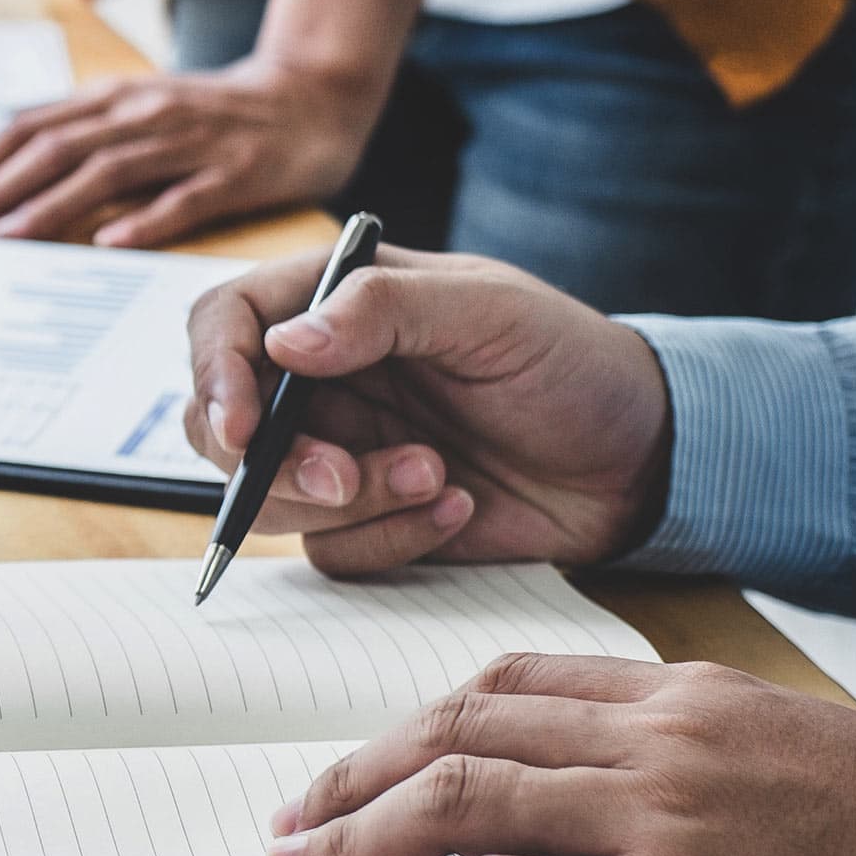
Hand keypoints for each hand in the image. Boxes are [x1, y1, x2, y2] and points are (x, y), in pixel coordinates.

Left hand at [0, 61, 373, 247]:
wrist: (311, 97)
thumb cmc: (215, 117)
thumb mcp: (140, 111)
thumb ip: (83, 135)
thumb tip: (10, 170)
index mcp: (115, 100)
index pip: (30, 130)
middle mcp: (143, 114)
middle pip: (55, 149)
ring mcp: (190, 142)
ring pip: (108, 171)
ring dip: (51, 204)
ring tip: (5, 236)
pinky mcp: (236, 172)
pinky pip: (185, 199)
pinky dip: (145, 219)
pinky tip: (111, 243)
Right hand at [183, 247, 673, 573]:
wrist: (641, 459)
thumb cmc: (572, 363)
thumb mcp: (490, 312)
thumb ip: (384, 309)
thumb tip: (282, 343)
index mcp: (337, 304)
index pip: (225, 324)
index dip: (214, 375)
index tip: (246, 430)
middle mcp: (324, 379)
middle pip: (222, 425)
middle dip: (275, 465)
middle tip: (342, 478)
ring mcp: (342, 452)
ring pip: (271, 499)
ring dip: (350, 502)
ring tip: (437, 477)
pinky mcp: (370, 519)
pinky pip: (333, 550)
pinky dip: (393, 536)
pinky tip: (459, 507)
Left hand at [266, 655, 855, 855]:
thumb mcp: (786, 743)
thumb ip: (681, 741)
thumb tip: (586, 770)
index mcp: (681, 688)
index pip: (508, 679)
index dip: (413, 720)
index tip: (358, 757)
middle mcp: (654, 735)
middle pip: (459, 728)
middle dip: (355, 770)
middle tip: (290, 815)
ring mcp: (652, 813)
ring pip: (456, 798)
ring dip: (353, 836)